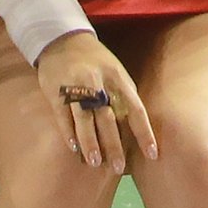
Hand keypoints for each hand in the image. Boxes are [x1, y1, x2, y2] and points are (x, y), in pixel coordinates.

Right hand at [35, 31, 156, 173]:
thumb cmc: (95, 61)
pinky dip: (69, 133)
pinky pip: (63, 116)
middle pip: (108, 118)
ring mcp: (75, 86)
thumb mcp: (115, 71)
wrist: (62, 39)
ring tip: (94, 162)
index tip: (152, 155)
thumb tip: (136, 128)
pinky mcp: (55, 91)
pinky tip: (74, 148)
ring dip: (90, 143)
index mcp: (117, 78)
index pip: (135, 109)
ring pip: (84, 119)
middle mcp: (97, 82)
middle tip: (118, 168)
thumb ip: (124, 95)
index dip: (144, 133)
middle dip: (114, 145)